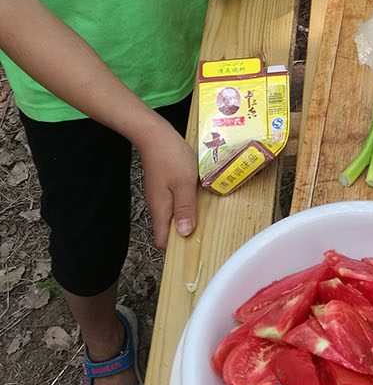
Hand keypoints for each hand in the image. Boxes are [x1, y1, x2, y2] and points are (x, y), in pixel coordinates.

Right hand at [137, 121, 198, 248]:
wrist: (155, 136)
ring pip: (173, 217)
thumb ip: (185, 208)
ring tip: (205, 215)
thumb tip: (185, 233)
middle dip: (186, 234)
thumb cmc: (170, 157)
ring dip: (188, 218)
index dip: (178, 249)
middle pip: (169, 231)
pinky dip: (186, 206)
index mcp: (161, 210)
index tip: (195, 247)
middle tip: (206, 231)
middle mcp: (158, 207)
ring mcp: (160, 198)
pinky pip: (175, 204)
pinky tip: (198, 198)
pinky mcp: (164, 189)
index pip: (163, 242)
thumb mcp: (184, 183)